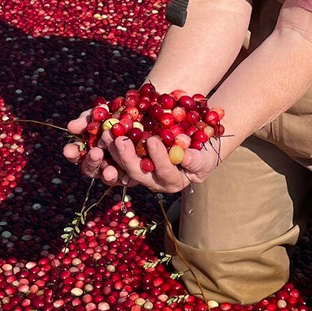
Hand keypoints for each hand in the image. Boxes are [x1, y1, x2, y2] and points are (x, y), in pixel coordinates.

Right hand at [63, 111, 127, 184]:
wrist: (151, 113)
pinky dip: (126, 178)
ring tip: (110, 170)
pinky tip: (127, 177)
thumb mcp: (106, 111)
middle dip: (91, 161)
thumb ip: (89, 118)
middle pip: (90, 167)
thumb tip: (71, 126)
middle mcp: (102, 159)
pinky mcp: (134, 174)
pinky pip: (128, 180)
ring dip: (107, 172)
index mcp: (91, 145)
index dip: (72, 152)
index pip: (77, 152)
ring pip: (106, 176)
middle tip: (96, 153)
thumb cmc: (123, 113)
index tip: (69, 151)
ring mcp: (116, 168)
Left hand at [108, 134, 223, 193]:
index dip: (158, 158)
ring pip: (123, 163)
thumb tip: (185, 157)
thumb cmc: (204, 153)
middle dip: (126, 156)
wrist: (197, 145)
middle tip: (120, 139)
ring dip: (113, 149)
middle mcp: (153, 179)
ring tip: (107, 132)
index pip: (163, 172)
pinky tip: (106, 129)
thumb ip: (196, 160)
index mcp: (171, 181)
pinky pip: (118, 153)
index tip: (153, 140)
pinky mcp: (133, 158)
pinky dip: (112, 142)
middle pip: (137, 171)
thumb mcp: (205, 157)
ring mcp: (141, 169)